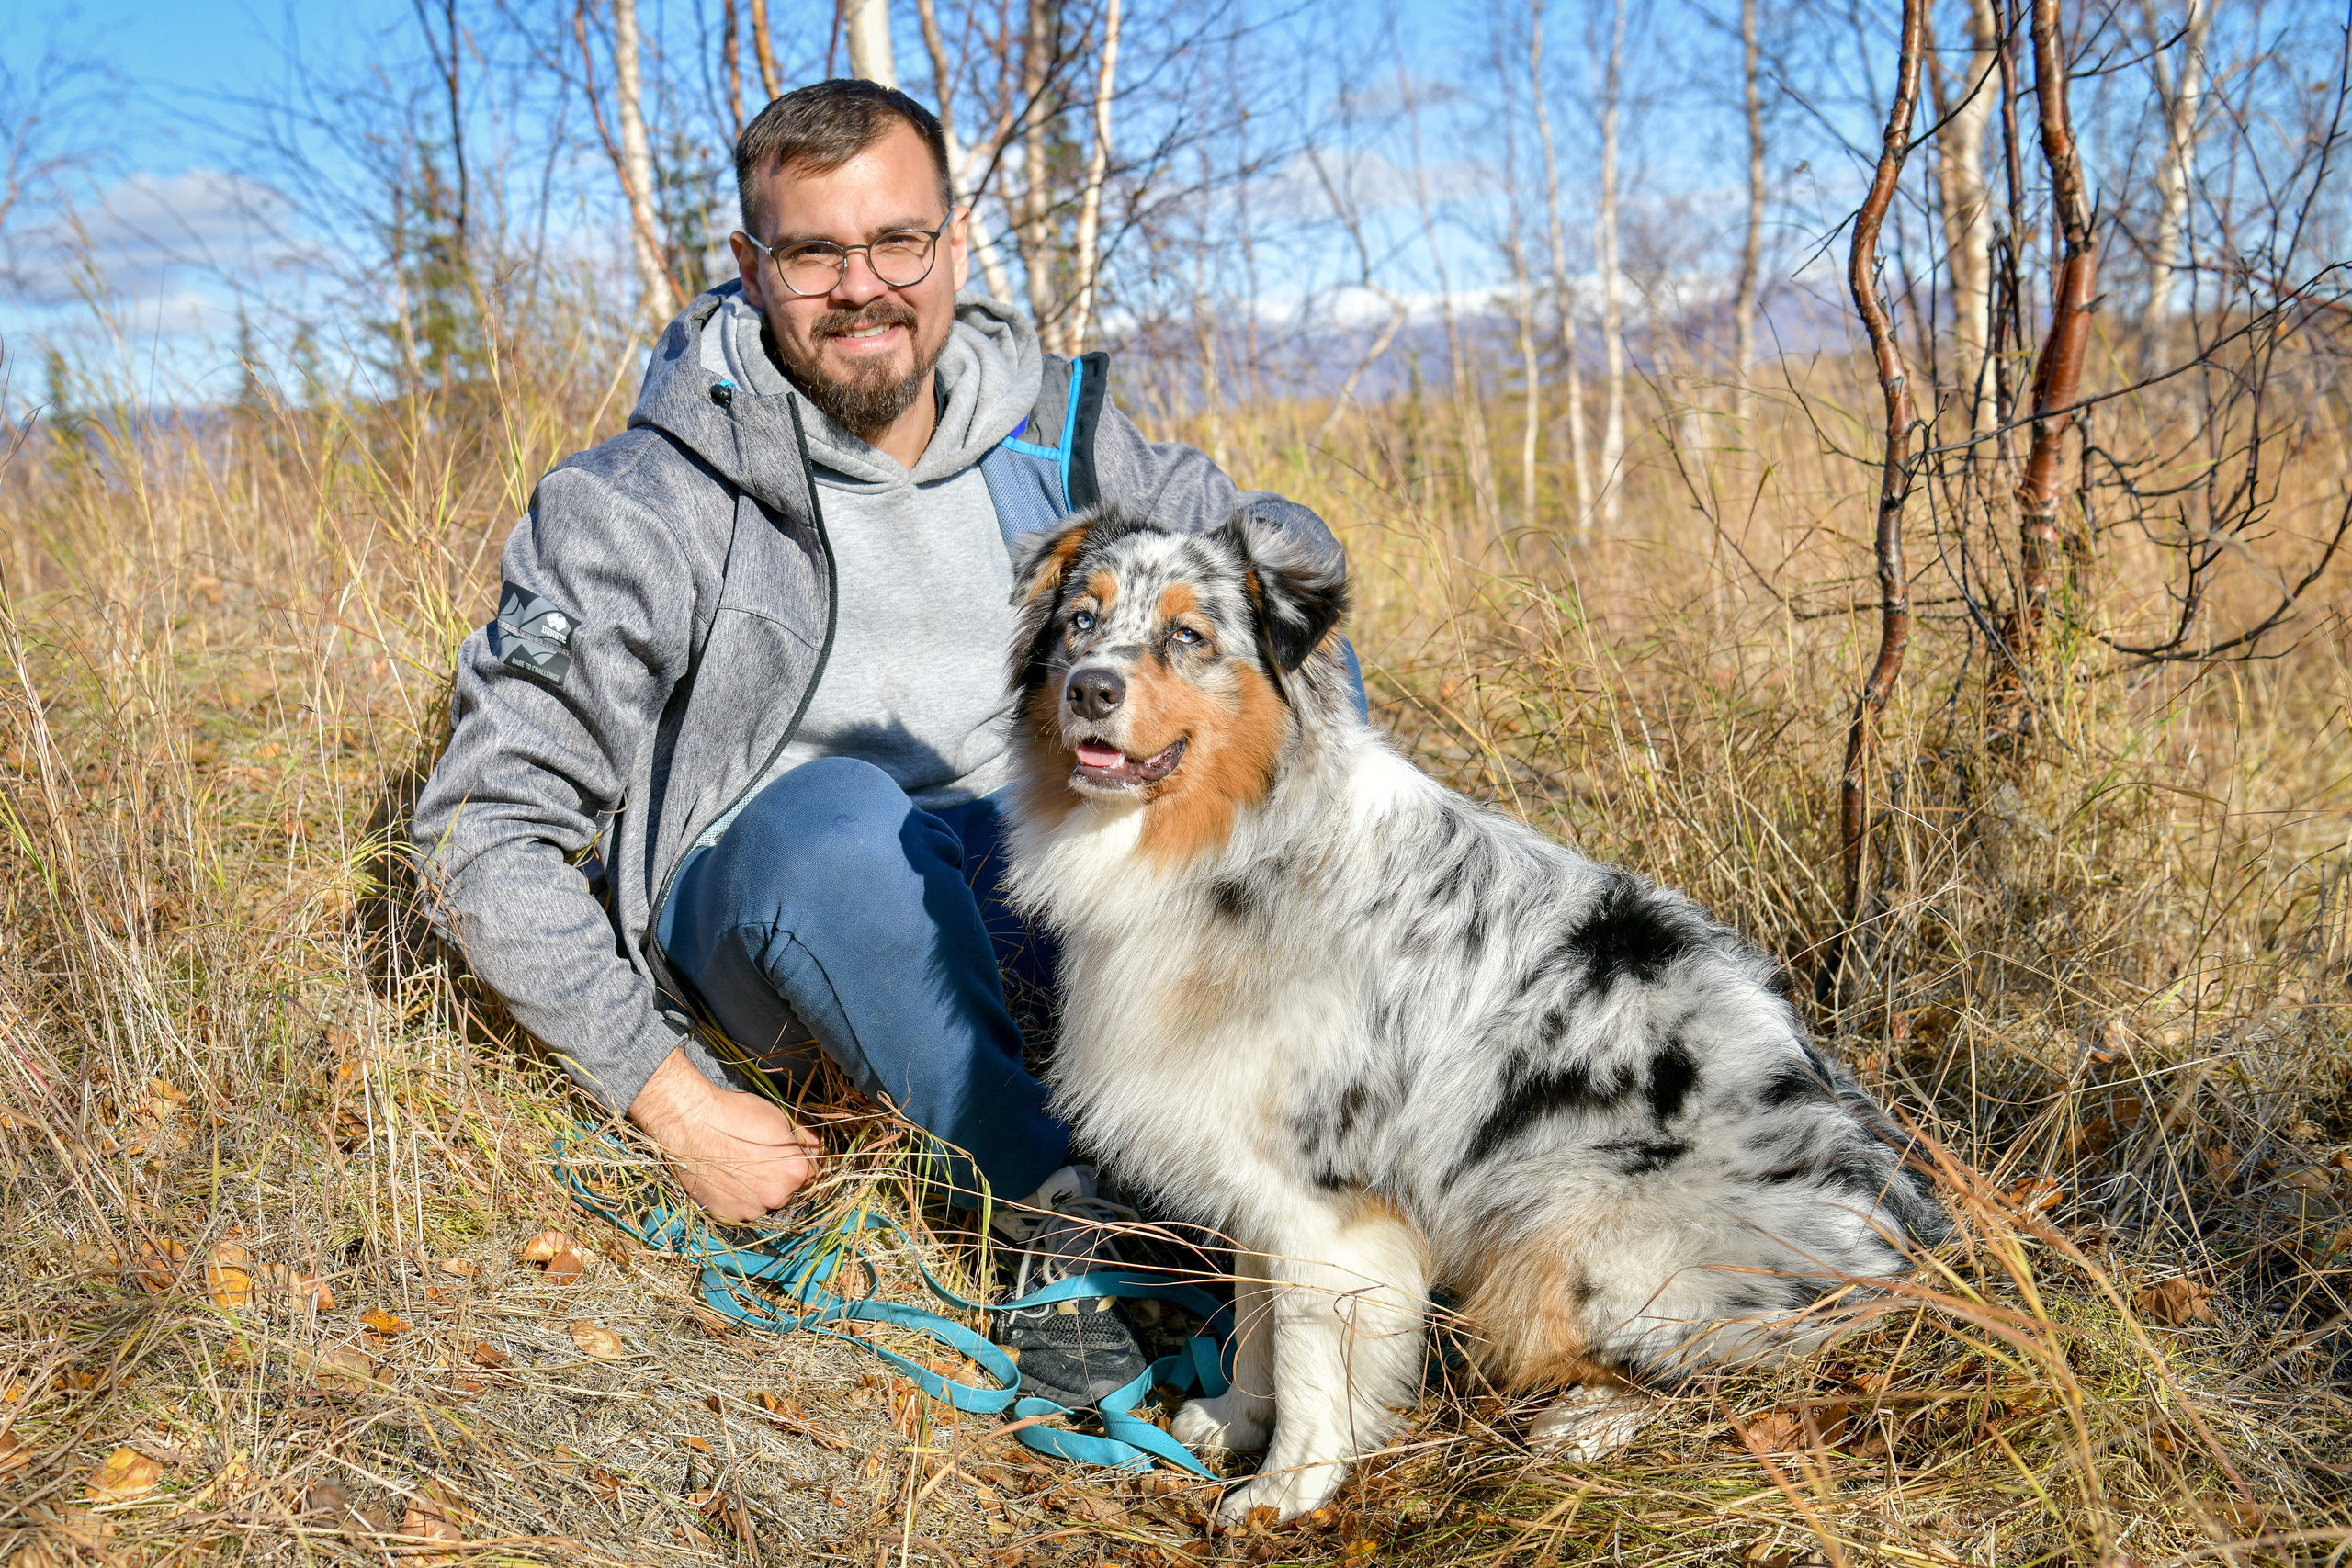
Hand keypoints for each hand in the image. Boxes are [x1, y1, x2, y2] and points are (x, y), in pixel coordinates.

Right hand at [627, 1047, 821, 1220]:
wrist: (691, 1121)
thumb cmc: (737, 1113)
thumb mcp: (780, 1117)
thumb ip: (806, 1139)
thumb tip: (821, 1149)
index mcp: (796, 1172)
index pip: (811, 1174)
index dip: (798, 1163)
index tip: (784, 1156)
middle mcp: (777, 1197)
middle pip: (786, 1192)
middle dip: (777, 1179)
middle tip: (756, 1160)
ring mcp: (750, 1210)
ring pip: (761, 1204)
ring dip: (755, 1193)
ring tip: (735, 1170)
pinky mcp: (724, 1215)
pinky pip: (736, 1211)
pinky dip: (732, 1200)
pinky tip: (722, 1180)